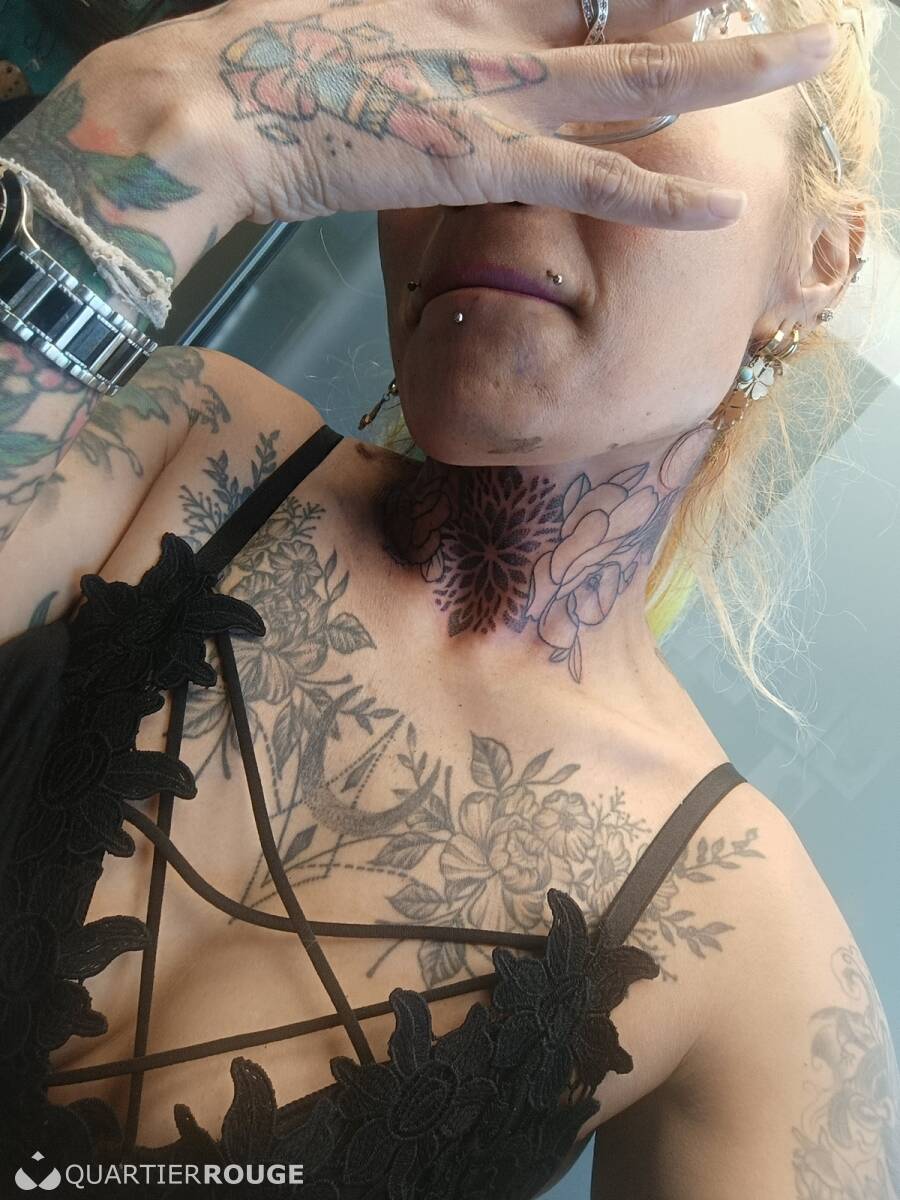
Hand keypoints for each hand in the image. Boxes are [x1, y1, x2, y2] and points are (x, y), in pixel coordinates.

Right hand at [157, 0, 839, 230]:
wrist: (211, 102)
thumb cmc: (255, 80)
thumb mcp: (337, 43)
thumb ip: (393, 50)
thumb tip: (395, 67)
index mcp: (458, 8)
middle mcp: (493, 39)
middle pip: (629, 9)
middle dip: (710, 4)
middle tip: (792, 4)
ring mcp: (494, 97)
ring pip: (638, 79)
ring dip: (732, 69)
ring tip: (813, 52)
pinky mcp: (480, 159)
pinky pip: (591, 184)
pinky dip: (657, 198)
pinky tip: (723, 208)